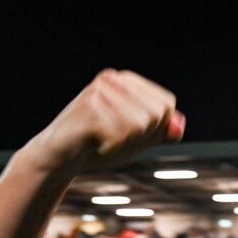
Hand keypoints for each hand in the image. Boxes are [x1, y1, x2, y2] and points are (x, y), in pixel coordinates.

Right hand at [23, 69, 184, 173]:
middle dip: (141, 137)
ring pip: (140, 124)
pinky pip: (121, 135)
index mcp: (126, 81)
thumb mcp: (136, 139)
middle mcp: (113, 79)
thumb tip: (180, 124)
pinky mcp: (89, 108)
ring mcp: (100, 91)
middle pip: (156, 114)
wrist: (57, 157)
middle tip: (113, 139)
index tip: (128, 134)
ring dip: (124, 143)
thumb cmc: (97, 146)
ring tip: (101, 140)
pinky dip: (111, 148)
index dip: (154, 129)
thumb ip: (160, 131)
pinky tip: (93, 145)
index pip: (166, 105)